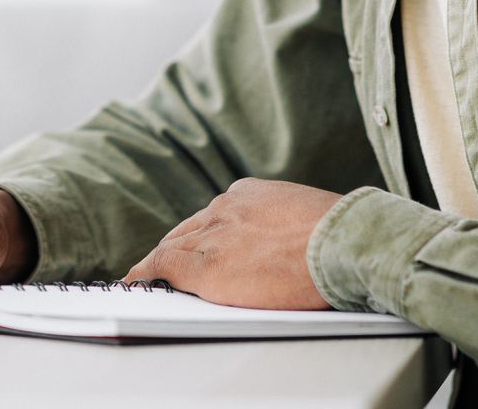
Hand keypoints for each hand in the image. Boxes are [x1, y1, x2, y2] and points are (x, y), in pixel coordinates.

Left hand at [123, 178, 341, 309]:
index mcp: (249, 194)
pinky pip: (163, 267)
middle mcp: (225, 209)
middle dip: (174, 248)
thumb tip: (288, 243)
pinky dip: (146, 275)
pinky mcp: (207, 269)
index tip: (197, 247)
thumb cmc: (339, 235)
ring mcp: (214, 237)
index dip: (200, 235)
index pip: (212, 217)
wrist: (342, 242)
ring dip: (160, 263)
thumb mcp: (305, 215)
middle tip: (160, 265)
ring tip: (144, 277)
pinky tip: (136, 282)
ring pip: (172, 247)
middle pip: (186, 230)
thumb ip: (283, 224)